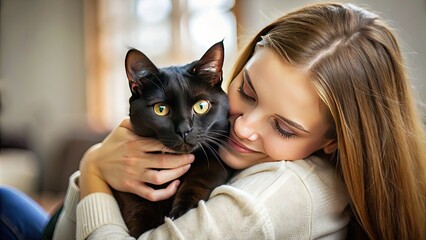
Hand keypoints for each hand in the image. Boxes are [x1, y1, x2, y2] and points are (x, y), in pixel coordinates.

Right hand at [79, 118, 193, 200]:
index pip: (161, 145)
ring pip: (161, 178)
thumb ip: (137, 122)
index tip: (186, 145)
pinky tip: (175, 185)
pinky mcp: (132, 187)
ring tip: (186, 168)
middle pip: (165, 162)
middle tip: (192, 157)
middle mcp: (136, 160)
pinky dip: (166, 192)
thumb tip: (151, 112)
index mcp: (135, 144)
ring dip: (177, 174)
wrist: (95, 164)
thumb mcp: (122, 128)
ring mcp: (134, 175)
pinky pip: (152, 193)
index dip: (176, 146)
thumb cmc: (113, 144)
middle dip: (182, 160)